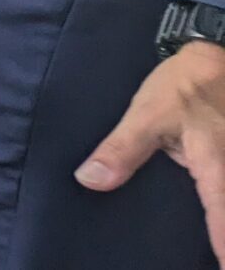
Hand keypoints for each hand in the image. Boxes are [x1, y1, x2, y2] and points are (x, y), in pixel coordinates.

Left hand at [78, 41, 224, 258]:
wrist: (217, 53)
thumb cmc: (184, 85)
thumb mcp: (147, 114)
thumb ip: (121, 150)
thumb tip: (90, 180)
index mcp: (217, 169)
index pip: (222, 221)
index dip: (222, 249)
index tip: (219, 268)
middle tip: (214, 260)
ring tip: (215, 249)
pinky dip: (224, 205)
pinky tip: (216, 216)